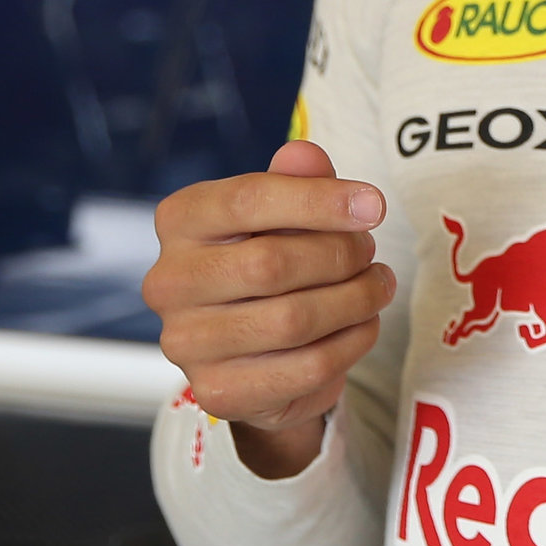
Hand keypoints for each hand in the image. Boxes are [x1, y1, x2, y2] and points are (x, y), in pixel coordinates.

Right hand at [145, 139, 395, 478]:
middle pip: (271, 263)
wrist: (252, 349)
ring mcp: (186, 342)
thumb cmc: (268, 259)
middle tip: (371, 254)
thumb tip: (305, 154)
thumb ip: (296, 179)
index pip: (248, 199)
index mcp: (180, 220)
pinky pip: (305, 368)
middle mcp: (168, 281)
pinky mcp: (218, 392)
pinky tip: (363, 325)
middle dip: (340, 256)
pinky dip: (350, 344)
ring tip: (377, 286)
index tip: (374, 206)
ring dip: (355, 301)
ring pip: (293, 320)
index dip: (318, 200)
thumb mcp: (283, 211)